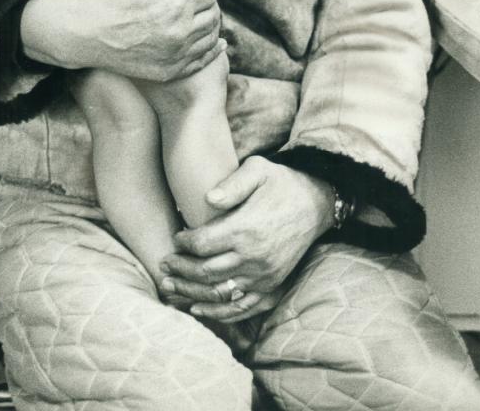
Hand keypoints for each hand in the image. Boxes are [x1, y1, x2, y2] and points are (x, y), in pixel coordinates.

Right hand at [20, 0, 221, 80]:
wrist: (84, 30)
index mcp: (177, 2)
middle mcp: (181, 30)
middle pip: (214, 15)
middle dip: (206, 5)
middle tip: (191, 1)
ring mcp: (175, 54)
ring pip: (212, 38)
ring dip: (208, 26)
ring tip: (194, 19)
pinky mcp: (169, 71)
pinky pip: (202, 60)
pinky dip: (210, 50)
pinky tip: (212, 43)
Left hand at [159, 158, 334, 320]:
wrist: (315, 204)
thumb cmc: (280, 183)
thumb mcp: (258, 170)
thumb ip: (233, 183)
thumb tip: (208, 198)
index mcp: (247, 228)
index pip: (203, 244)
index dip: (184, 244)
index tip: (174, 238)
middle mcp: (254, 257)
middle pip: (206, 271)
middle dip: (180, 269)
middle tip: (164, 264)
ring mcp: (264, 275)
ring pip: (219, 292)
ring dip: (191, 291)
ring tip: (171, 286)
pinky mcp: (271, 285)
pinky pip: (241, 307)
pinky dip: (217, 311)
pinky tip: (197, 307)